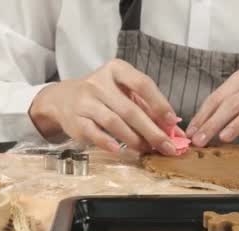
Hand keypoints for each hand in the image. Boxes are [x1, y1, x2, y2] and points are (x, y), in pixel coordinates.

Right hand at [30, 59, 179, 154]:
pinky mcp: (75, 120)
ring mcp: (85, 101)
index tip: (171, 121)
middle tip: (167, 146)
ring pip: (114, 122)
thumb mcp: (125, 94)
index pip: (142, 84)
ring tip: (147, 150)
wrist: (63, 99)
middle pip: (130, 109)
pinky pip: (94, 133)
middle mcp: (99, 83)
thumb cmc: (103, 96)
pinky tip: (121, 150)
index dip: (159, 103)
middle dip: (152, 130)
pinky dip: (108, 143)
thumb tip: (175, 131)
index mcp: (116, 70)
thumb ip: (149, 109)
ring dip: (134, 139)